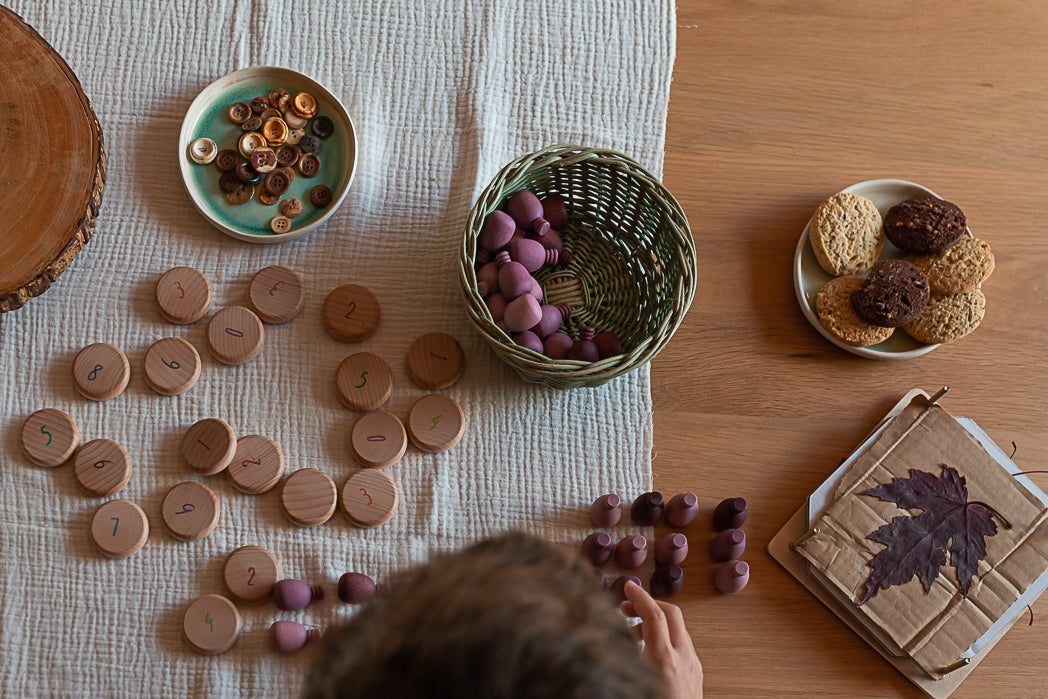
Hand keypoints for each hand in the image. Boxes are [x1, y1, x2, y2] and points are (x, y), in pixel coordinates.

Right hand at [621, 580, 702, 698]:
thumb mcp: (633, 686)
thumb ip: (619, 662)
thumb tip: (596, 650)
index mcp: (664, 661)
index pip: (654, 615)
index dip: (639, 596)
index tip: (626, 586)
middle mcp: (683, 659)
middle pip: (671, 614)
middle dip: (649, 604)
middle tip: (626, 607)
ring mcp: (693, 667)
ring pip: (678, 630)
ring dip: (657, 622)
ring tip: (633, 632)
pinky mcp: (696, 676)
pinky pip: (682, 646)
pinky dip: (666, 638)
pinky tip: (650, 652)